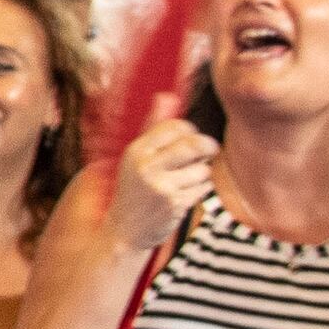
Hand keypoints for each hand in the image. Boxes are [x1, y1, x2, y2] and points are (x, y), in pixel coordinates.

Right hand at [118, 116, 219, 253]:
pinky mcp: (175, 204)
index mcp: (136, 151)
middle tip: (207, 152)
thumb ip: (152, 127)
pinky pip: (202, 189)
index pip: (176, 127)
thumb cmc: (132, 190)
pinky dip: (197, 192)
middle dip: (207, 147)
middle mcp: (147, 167)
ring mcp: (161, 186)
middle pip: (195, 145)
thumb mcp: (135, 157)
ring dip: (200, 175)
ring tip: (183, 182)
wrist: (121, 232)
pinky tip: (181, 197)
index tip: (188, 139)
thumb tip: (165, 97)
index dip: (189, 131)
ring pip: (203, 169)